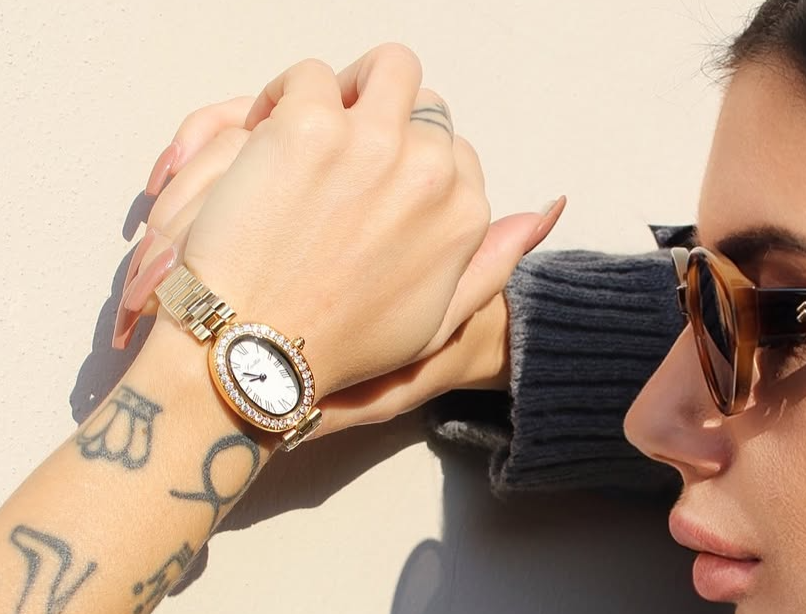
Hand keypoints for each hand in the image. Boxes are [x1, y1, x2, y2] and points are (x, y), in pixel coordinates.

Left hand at [115, 48, 566, 434]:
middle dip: (387, 129)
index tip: (372, 193)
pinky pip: (309, 76)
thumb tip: (547, 210)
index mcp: (465, 213)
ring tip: (314, 133)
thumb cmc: (341, 348)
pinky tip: (267, 139)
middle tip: (339, 166)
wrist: (258, 350)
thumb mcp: (437, 325)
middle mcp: (431, 170)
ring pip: (385, 70)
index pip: (455, 154)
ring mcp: (372, 142)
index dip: (412, 169)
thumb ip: (491, 265)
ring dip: (355, 92)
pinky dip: (285, 97)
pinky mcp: (308, 123)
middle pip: (424, 111)